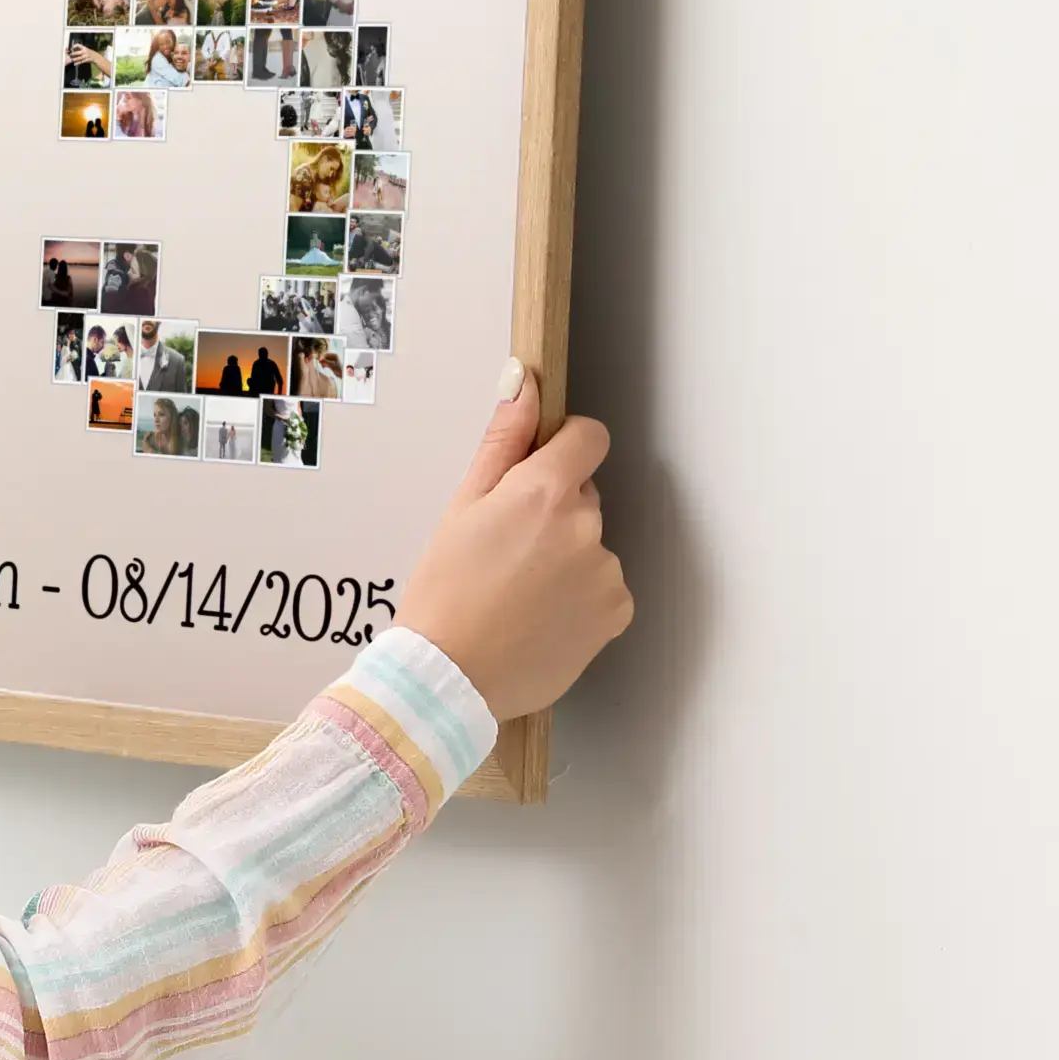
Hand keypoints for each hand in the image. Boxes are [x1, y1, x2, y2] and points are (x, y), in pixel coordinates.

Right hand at [393, 360, 633, 720]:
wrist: (447, 677)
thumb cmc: (443, 593)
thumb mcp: (460, 508)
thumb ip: (503, 441)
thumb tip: (524, 382)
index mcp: (543, 492)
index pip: (589, 438)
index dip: (567, 448)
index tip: (543, 470)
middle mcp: (584, 525)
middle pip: (584, 498)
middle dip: (553, 515)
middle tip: (505, 554)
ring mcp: (605, 571)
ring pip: (591, 547)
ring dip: (565, 561)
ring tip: (517, 596)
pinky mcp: (615, 614)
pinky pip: (604, 591)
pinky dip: (579, 602)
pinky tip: (539, 620)